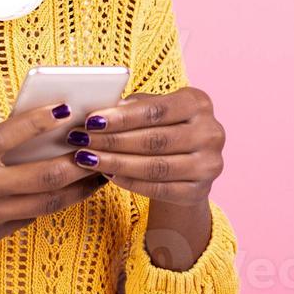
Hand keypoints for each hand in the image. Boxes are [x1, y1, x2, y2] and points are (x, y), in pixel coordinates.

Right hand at [0, 102, 109, 258]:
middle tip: (100, 148)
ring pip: (47, 202)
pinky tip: (68, 191)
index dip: (42, 119)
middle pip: (44, 176)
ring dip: (78, 188)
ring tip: (99, 173)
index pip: (12, 134)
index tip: (66, 108)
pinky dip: (51, 202)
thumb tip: (29, 130)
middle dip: (79, 163)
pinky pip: (30, 216)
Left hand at [65, 87, 223, 205]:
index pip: (156, 110)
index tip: (91, 121)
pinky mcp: (200, 191)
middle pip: (154, 140)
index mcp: (199, 102)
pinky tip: (108, 175)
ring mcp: (210, 164)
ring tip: (87, 159)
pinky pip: (159, 188)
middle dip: (112, 141)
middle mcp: (211, 132)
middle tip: (81, 142)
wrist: (188, 163)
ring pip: (155, 166)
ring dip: (116, 163)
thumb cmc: (162, 127)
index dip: (121, 117)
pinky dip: (130, 182)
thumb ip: (130, 107)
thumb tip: (95, 110)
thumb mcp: (152, 110)